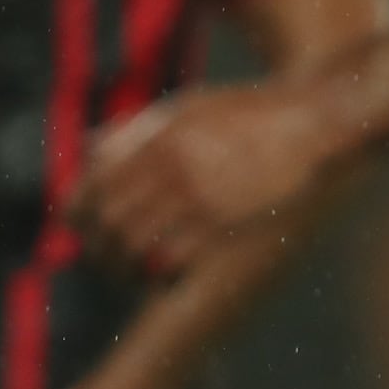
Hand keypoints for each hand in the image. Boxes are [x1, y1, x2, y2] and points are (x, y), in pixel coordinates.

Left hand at [69, 79, 344, 275]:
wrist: (311, 123)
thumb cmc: (247, 114)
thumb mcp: (185, 107)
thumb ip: (136, 129)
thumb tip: (86, 148)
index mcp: (156, 139)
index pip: (93, 187)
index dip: (77, 215)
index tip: (80, 229)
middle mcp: (170, 168)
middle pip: (110, 222)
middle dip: (99, 248)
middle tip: (104, 260)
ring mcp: (199, 197)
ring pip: (136, 247)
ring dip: (124, 269)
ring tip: (129, 276)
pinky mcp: (226, 224)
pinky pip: (173, 263)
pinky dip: (158, 277)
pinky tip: (162, 281)